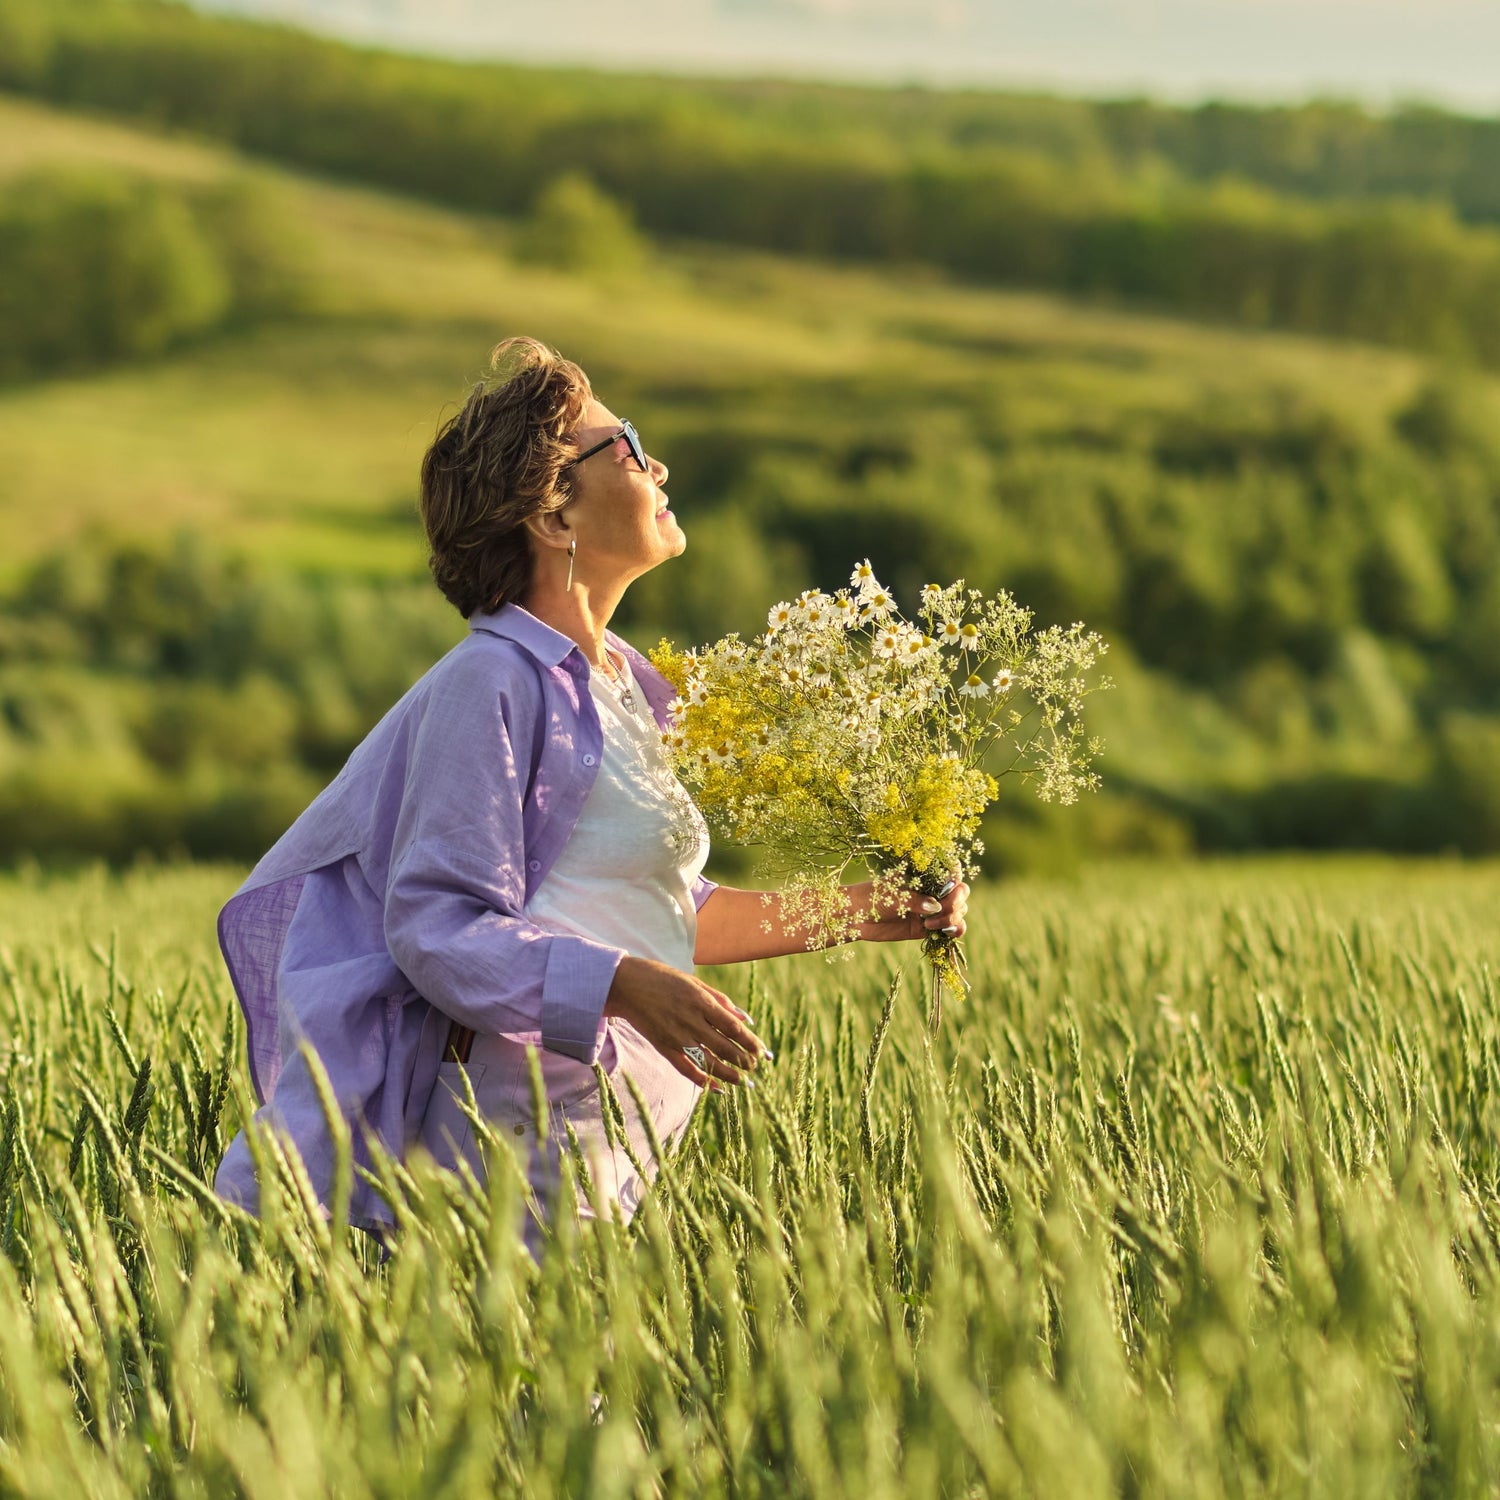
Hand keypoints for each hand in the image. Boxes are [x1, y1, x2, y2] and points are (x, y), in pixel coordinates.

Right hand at [603, 955, 767, 1090]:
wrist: (627, 985)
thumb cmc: (663, 979)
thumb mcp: (695, 983)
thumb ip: (721, 1001)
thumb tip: (745, 1019)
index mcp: (701, 1001)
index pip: (733, 1027)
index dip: (750, 1041)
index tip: (762, 1051)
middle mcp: (691, 1021)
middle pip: (724, 1046)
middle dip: (743, 1059)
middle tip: (754, 1067)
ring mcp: (677, 1036)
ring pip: (708, 1061)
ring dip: (728, 1074)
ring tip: (743, 1081)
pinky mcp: (664, 1047)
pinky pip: (686, 1068)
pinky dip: (702, 1080)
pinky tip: (715, 1087)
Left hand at [847, 874, 969, 944]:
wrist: (856, 917)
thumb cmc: (872, 896)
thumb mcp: (892, 894)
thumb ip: (914, 900)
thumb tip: (935, 906)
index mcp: (925, 875)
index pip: (952, 870)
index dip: (956, 877)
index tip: (947, 886)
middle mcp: (932, 890)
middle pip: (961, 893)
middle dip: (955, 902)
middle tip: (936, 910)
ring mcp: (933, 909)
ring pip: (960, 911)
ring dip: (952, 918)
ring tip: (929, 924)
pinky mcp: (930, 928)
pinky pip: (952, 929)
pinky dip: (954, 931)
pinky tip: (943, 931)